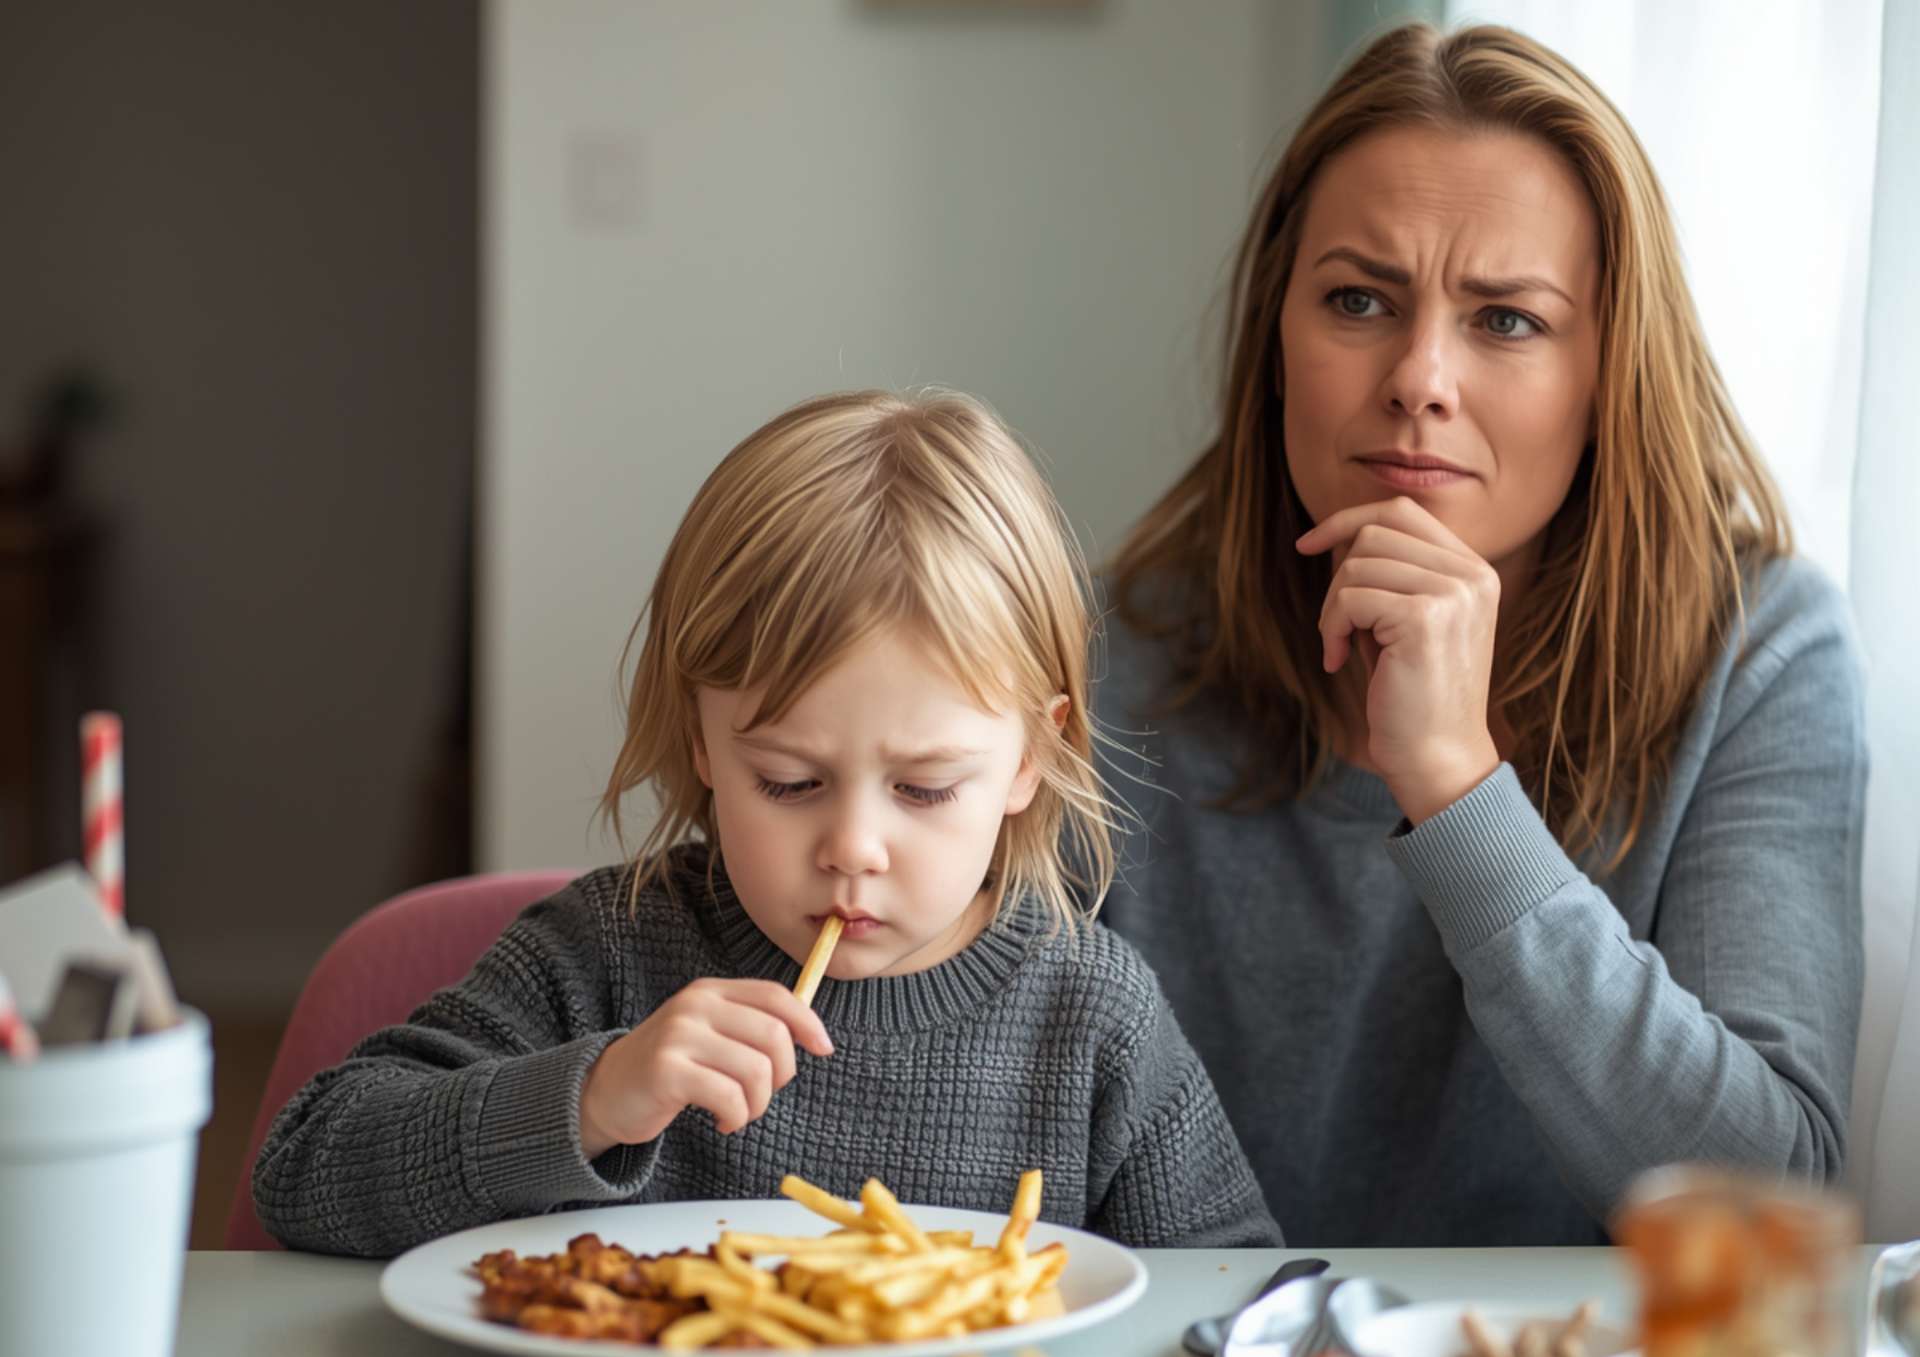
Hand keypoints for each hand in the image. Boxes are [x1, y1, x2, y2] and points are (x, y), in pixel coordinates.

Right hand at [580, 978, 833, 1157]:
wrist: (605, 1092)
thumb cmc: (670, 1068)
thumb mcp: (708, 1034)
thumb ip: (749, 1027)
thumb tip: (812, 1033)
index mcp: (710, 992)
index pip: (776, 996)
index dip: (808, 1023)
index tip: (824, 1049)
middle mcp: (696, 1006)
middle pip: (774, 1035)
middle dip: (782, 1075)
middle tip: (763, 1094)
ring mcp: (679, 1036)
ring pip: (756, 1070)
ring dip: (758, 1103)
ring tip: (741, 1113)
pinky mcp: (668, 1071)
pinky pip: (729, 1096)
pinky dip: (737, 1117)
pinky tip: (723, 1122)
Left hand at [1295, 495, 1501, 823]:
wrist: (1436, 757)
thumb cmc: (1410, 693)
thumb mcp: (1404, 621)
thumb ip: (1389, 574)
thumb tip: (1338, 532)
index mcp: (1474, 570)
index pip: (1403, 512)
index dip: (1348, 520)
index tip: (1307, 545)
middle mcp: (1472, 574)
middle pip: (1374, 533)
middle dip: (1337, 578)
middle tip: (1337, 628)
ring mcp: (1453, 593)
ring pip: (1356, 564)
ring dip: (1332, 608)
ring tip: (1342, 648)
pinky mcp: (1425, 618)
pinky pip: (1349, 598)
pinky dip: (1331, 628)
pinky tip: (1338, 661)